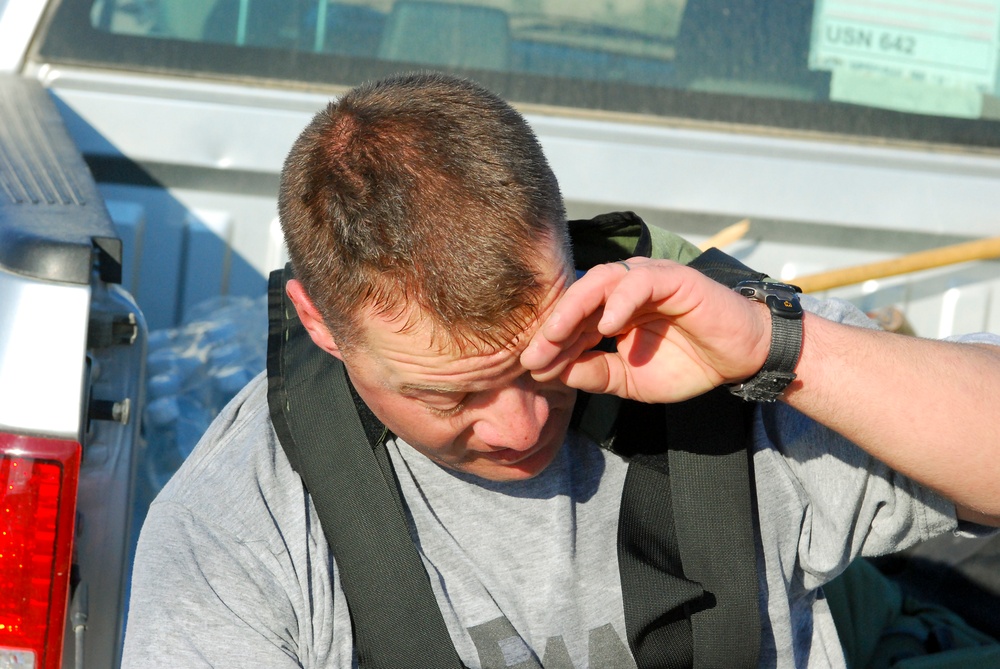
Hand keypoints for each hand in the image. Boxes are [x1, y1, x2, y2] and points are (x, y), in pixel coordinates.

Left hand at [521, 258, 771, 403]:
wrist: (741, 359)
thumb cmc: (689, 364)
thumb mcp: (631, 379)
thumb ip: (595, 374)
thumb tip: (554, 373)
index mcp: (611, 309)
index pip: (571, 320)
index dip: (549, 343)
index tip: (531, 369)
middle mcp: (624, 288)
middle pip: (577, 298)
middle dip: (553, 327)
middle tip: (533, 354)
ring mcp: (648, 278)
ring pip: (600, 281)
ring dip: (575, 309)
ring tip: (557, 336)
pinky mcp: (674, 277)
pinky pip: (640, 281)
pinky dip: (620, 301)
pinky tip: (607, 326)